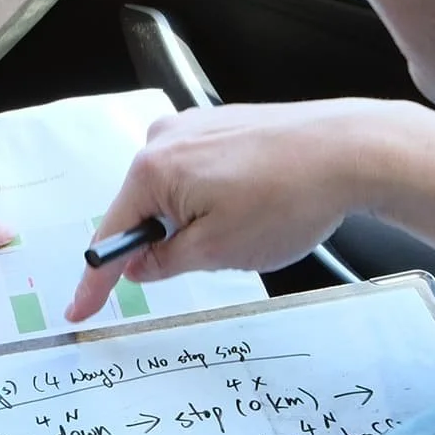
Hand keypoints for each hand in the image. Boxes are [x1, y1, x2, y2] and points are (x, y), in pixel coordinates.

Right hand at [67, 100, 411, 320]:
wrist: (353, 150)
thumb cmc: (289, 197)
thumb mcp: (218, 251)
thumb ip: (166, 263)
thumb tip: (139, 265)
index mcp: (152, 170)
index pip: (110, 236)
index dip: (96, 282)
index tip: (80, 311)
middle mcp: (164, 139)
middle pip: (142, 210)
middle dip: (167, 243)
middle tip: (214, 258)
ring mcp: (195, 127)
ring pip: (175, 193)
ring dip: (199, 221)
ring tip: (251, 226)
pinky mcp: (223, 124)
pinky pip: (200, 172)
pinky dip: (217, 198)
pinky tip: (257, 204)